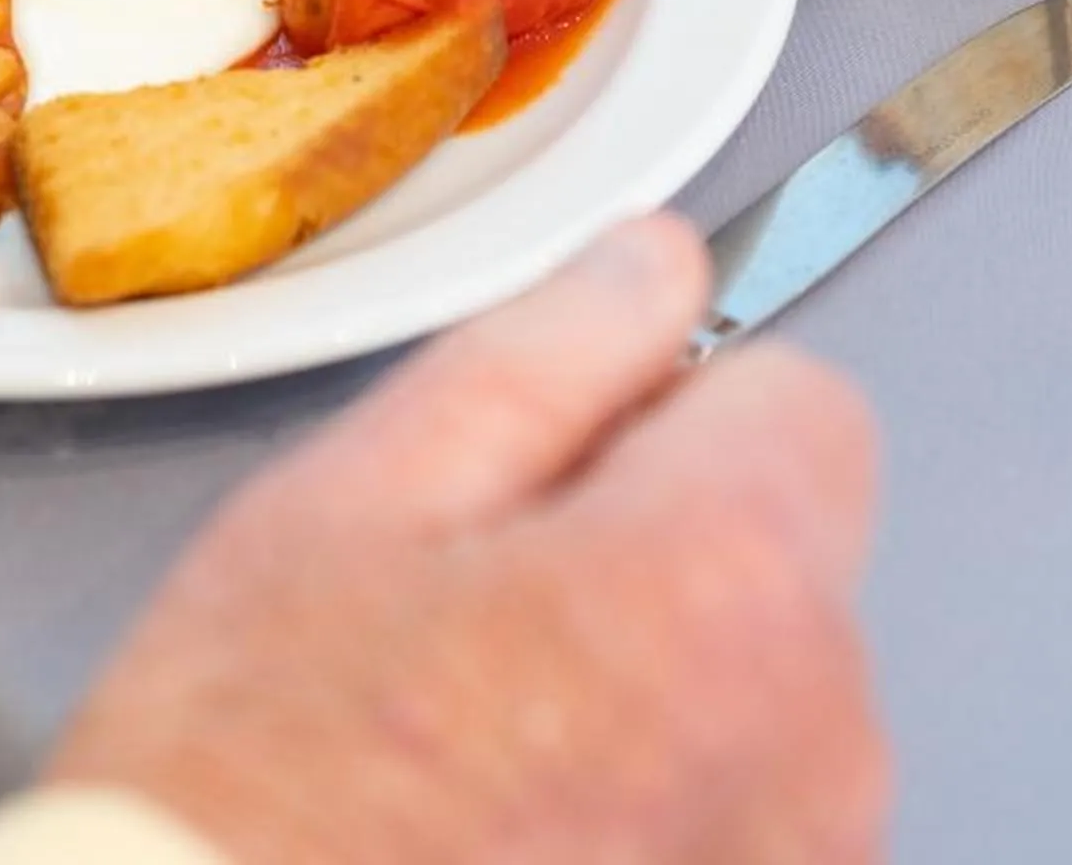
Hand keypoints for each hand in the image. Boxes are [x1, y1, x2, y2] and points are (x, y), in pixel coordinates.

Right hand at [49, 214, 886, 863]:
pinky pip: (744, 824)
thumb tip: (649, 267)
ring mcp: (807, 862)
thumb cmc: (252, 797)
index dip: (663, 413)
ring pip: (764, 704)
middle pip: (784, 558)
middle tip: (470, 636)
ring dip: (659, 705)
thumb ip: (537, 357)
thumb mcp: (350, 507)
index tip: (553, 481)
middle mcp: (820, 739)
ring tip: (478, 764)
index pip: (801, 397)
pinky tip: (515, 843)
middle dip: (658, 562)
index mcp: (728, 580)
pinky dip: (659, 820)